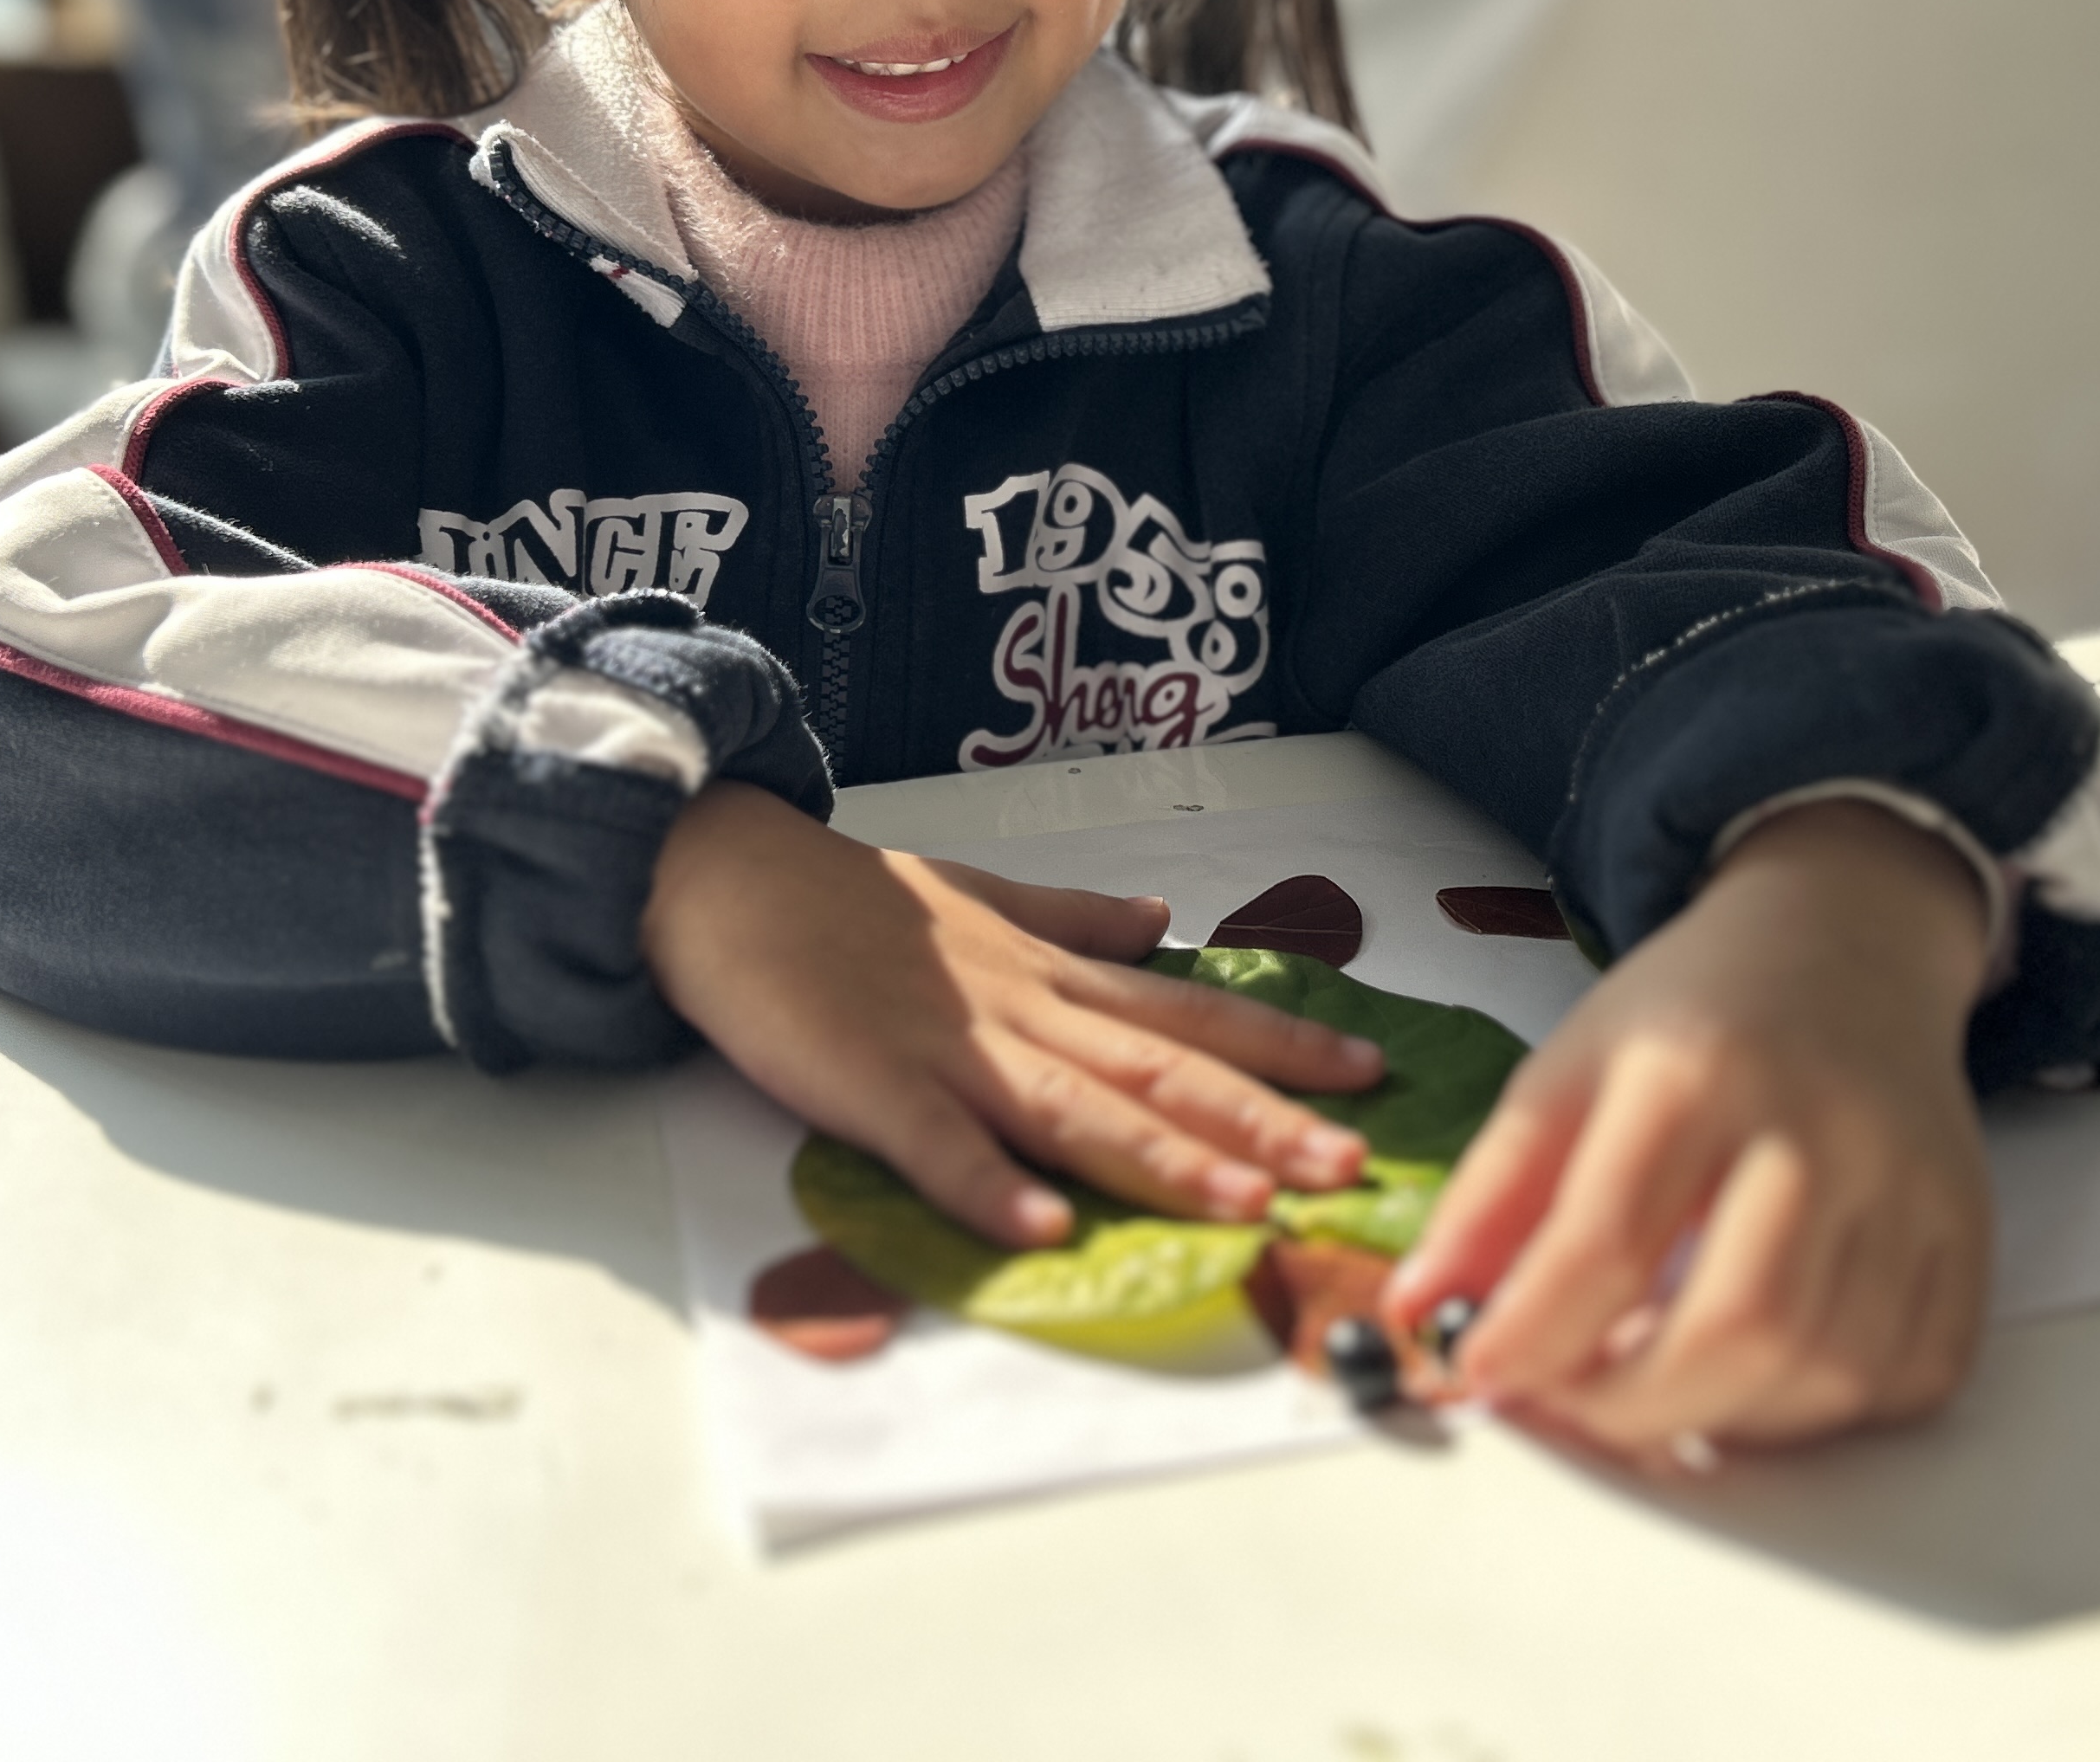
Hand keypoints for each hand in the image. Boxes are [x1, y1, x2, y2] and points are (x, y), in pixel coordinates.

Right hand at [642, 781, 1384, 1246]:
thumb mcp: (982, 900)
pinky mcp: (870, 1085)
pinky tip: (1042, 1226)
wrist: (727, 873)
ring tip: (1247, 1204)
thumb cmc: (851, 901)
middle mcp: (1022, 1011)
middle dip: (1263, 1121)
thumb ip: (1073, 920)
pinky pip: (939, 1146)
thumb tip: (1161, 921)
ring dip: (1164, 1158)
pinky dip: (989, 1187)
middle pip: (1160, 1071)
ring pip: (1075, 1110)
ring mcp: (949, 1049)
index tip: (1372, 1073)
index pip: (1190, 1014)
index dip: (1283, 1044)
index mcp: (1051, 975)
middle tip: (1351, 1166)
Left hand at [1384, 800, 1990, 1467]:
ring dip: (1722, 1419)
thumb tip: (1423, 1310)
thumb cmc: (1695, 1016)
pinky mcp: (1967, 1230)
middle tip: (1571, 1409)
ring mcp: (1910, 1182)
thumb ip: (1493, 1191)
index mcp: (1695, 1067)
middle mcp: (1818, 1124)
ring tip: (1652, 1390)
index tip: (1478, 1377)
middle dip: (1633, 1408)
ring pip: (1829, 1369)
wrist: (1844, 946)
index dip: (1534, 1333)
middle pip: (1740, 1324)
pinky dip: (1821, 1411)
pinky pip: (1909, 1377)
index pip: (1609, 1237)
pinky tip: (1753, 1377)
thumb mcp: (1570, 1065)